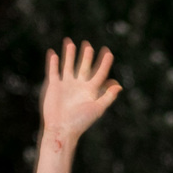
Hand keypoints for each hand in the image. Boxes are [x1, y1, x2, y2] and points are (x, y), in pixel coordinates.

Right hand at [32, 39, 120, 172]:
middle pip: (83, 67)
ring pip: (68, 66)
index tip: (108, 52)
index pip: (99, 73)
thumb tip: (119, 86)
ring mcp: (66, 85)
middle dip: (86, 56)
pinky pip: (53, 71)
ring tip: (70, 43)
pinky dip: (53, 63)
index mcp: (90, 90)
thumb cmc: (80, 122)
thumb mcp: (97, 108)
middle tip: (88, 45)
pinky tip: (53, 53)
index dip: (104, 63)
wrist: (61, 129)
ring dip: (69, 55)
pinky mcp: (54, 86)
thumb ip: (108, 97)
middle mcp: (78, 86)